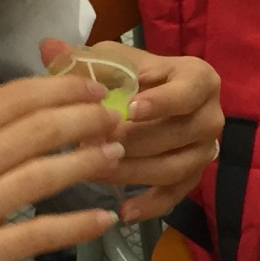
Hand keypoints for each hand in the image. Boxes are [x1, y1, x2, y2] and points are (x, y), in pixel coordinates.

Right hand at [0, 73, 123, 260]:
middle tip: (116, 116)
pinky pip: (38, 236)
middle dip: (85, 117)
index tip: (93, 86)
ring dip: (88, 161)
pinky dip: (77, 225)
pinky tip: (103, 219)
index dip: (59, 89)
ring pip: (41, 176)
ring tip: (116, 154)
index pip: (8, 99)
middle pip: (34, 130)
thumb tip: (24, 116)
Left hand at [44, 39, 223, 224]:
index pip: (186, 93)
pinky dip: (150, 206)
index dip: (161, 103)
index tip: (129, 110)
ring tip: (95, 170)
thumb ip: (83, 57)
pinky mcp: (193, 177)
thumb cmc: (132, 76)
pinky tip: (123, 212)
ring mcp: (204, 150)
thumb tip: (48, 48)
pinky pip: (175, 195)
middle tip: (94, 143)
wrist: (152, 99)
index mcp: (198, 79)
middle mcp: (211, 116)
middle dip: (133, 141)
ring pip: (174, 168)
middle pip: (177, 135)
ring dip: (133, 171)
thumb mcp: (111, 60)